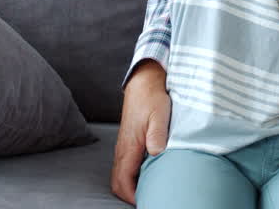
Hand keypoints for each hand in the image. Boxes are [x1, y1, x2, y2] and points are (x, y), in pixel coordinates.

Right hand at [110, 61, 171, 204]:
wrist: (144, 81)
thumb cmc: (153, 97)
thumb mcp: (160, 114)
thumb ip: (157, 134)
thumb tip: (156, 152)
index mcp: (129, 146)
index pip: (123, 182)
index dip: (132, 196)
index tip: (146, 200)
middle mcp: (123, 149)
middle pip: (118, 182)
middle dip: (129, 195)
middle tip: (148, 199)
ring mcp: (124, 146)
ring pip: (121, 174)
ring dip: (130, 185)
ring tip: (148, 190)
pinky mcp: (128, 141)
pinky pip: (125, 165)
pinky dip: (132, 176)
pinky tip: (147, 174)